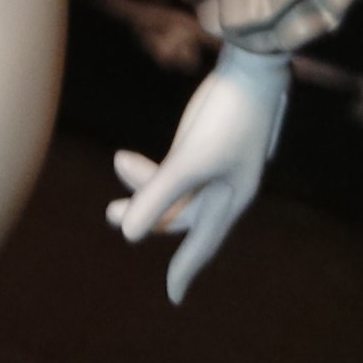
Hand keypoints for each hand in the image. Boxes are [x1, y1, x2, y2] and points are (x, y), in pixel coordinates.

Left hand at [106, 43, 289, 302]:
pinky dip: (153, 168)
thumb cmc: (228, 116)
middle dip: (147, 215)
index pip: (201, 243)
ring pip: (175, 188)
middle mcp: (224, 186)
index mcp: (230, 199)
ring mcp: (215, 163)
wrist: (252, 65)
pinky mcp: (206, 139)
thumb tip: (127, 236)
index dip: (185, 269)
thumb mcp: (189, 160)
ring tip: (117, 162)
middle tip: (110, 214)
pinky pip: (177, 167)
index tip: (173, 296)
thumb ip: (158, 195)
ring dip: (144, 183)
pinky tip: (130, 158)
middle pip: (181, 214)